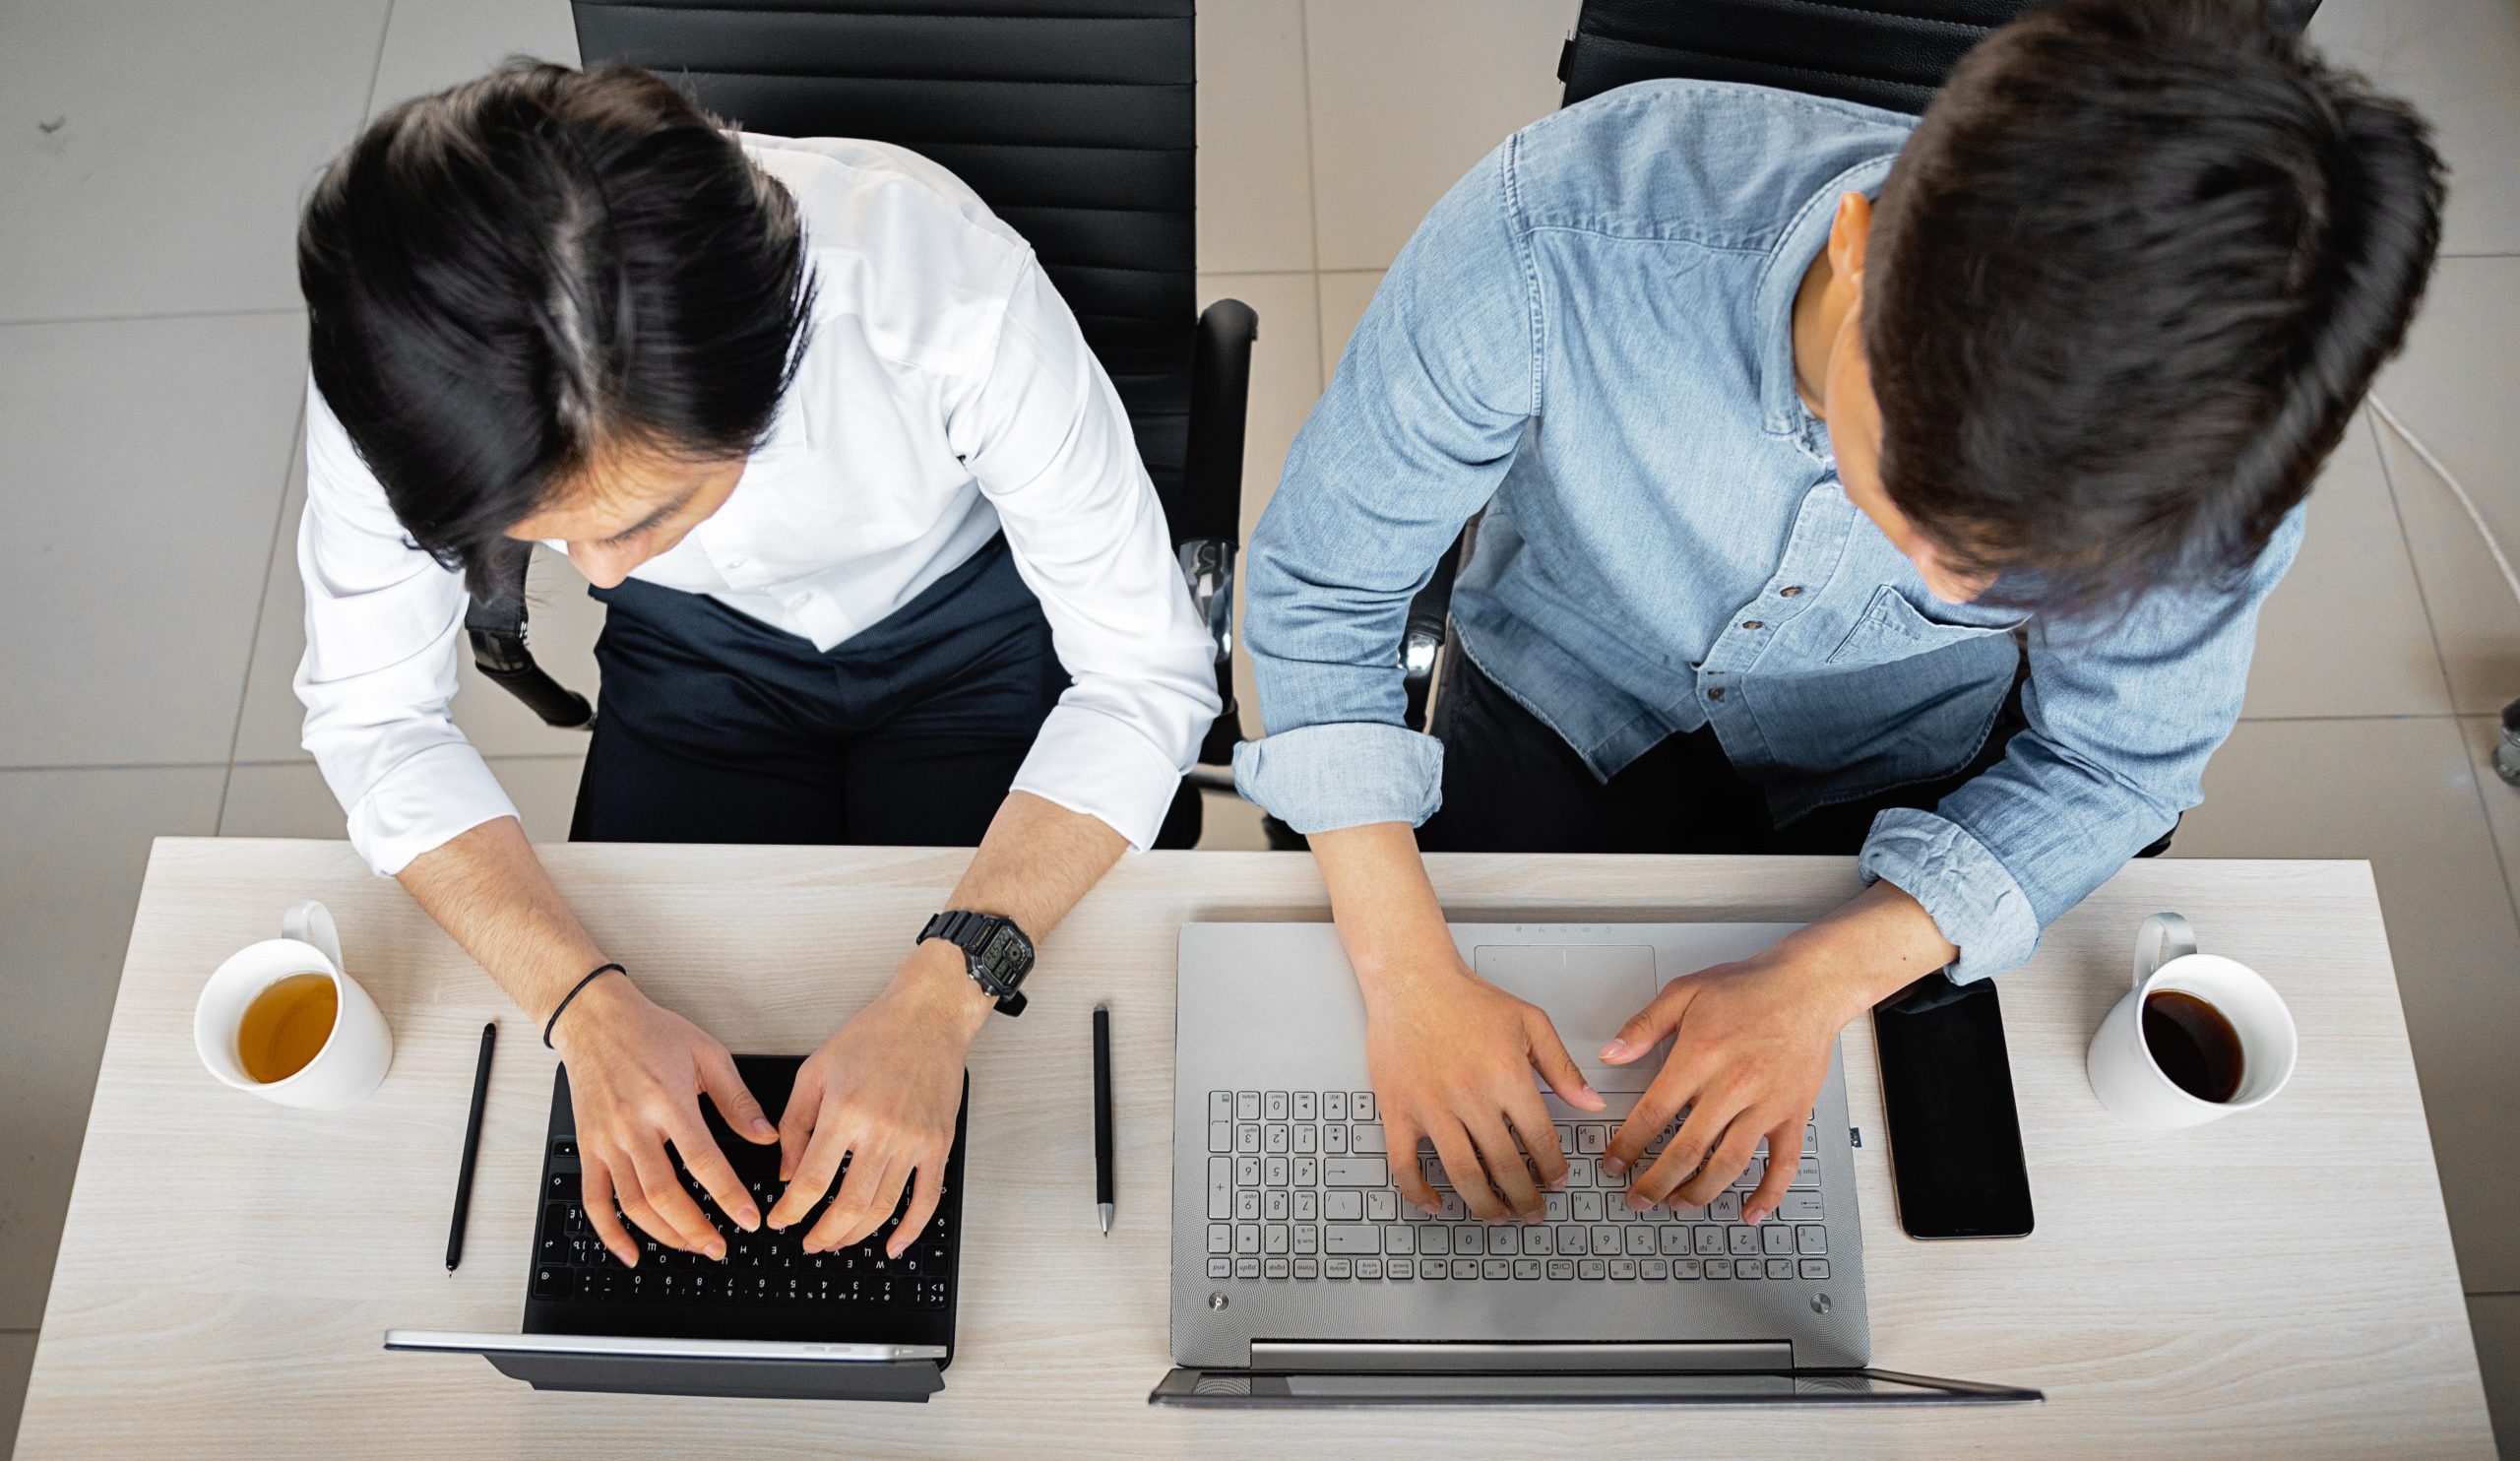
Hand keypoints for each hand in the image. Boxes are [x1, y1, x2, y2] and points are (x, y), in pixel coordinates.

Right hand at [551, 974, 777, 1266]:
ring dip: (663, 1234)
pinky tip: (631, 1252)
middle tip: (720, 1248)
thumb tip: (767, 1137)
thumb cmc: (652, 1032)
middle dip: (695, 1228)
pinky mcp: (587, 1147)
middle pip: (663, 1192)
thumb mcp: (707, 1054)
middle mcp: (633, 1124)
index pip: (703, 1160)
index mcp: (668, 1100)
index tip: (749, 1220)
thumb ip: (738, 1100)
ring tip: (691, 1247)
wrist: (595, 1019)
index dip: (727, 1195)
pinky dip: (609, 1232)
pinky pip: (594, 1199)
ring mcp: (606, 1140)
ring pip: (631, 1202)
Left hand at [768, 941, 987, 1257]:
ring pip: (883, 1209)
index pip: (811, 1181)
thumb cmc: (872, 1036)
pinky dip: (910, 1230)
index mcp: (845, 1112)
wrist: (928, 1017)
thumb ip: (794, 1124)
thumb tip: (787, 1172)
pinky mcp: (939, 1144)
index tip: (779, 1221)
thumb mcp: (815, 1072)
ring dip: (856, 1235)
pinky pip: (927, 1199)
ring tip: (837, 1241)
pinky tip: (893, 1245)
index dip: (790, 1211)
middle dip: (822, 1234)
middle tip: (808, 1242)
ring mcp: (914, 1141)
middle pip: (848, 1206)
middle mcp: (882, 1131)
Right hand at [1362, 943, 1605, 1221]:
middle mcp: (1470, 1097)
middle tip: (1532, 1211)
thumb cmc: (1467, 998)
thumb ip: (1563, 1066)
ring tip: (1496, 1215)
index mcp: (1507, 1076)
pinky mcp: (1398, 1111)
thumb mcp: (1530, 1022)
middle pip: (1505, 1167)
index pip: (1540, 1140)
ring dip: (1483, 1205)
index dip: (1552, 1169)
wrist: (1411, 980)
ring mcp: (1431, 1108)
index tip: (1555, 1182)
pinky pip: (1405, 1165)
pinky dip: (1419, 1192)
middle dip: (1525, 1198)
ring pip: (1462, 1175)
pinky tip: (1435, 1203)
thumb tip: (1592, 1102)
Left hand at [1601, 940, 1867, 1224]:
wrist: (1809, 985)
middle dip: (1656, 1182)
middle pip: (1688, 1150)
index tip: (1615, 1163)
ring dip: (1700, 1192)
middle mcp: (1733, 1085)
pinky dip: (1768, 1193)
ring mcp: (1767, 1104)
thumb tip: (1610, 1054)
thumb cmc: (1749, 987)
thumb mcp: (1686, 992)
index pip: (1655, 1112)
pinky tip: (1749, 1212)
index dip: (1629, 1145)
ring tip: (1678, 1204)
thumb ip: (1644, 1026)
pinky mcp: (1794, 1114)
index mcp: (1701, 1056)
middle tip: (1638, 1198)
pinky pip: (1784, 1163)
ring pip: (1730, 1164)